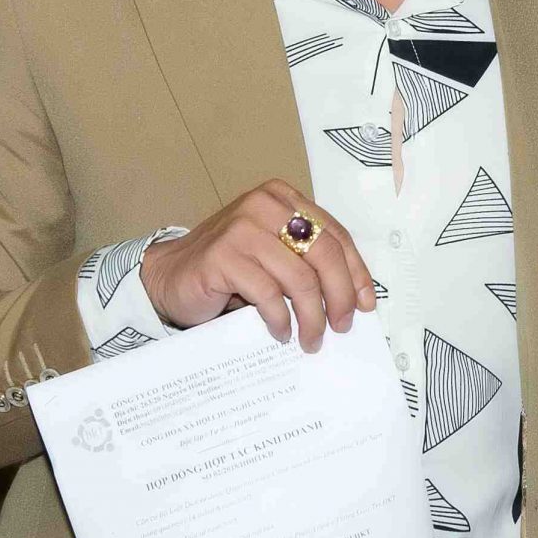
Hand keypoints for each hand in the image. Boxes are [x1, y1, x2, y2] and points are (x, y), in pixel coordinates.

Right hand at [141, 180, 376, 349]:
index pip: (336, 235)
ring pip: (300, 279)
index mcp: (284, 198)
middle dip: (340, 297)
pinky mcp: (223, 256)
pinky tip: (282, 333)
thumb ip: (308, 262)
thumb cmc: (230, 270)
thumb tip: (354, 299)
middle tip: (342, 327)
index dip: (356, 273)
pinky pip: (268, 295)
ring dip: (312, 317)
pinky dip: (281, 320)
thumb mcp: (275, 255)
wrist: (171, 275)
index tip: (366, 304)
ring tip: (311, 339)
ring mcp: (242, 228)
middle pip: (324, 255)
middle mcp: (265, 205)